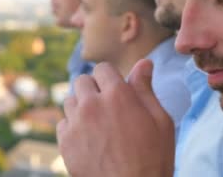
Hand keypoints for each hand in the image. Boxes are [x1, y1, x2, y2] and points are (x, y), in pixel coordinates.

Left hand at [57, 59, 174, 176]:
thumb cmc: (153, 159)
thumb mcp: (160, 121)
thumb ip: (146, 89)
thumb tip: (144, 63)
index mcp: (117, 95)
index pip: (103, 68)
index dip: (111, 78)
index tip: (117, 90)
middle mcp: (92, 104)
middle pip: (82, 81)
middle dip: (94, 89)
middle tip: (107, 107)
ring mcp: (75, 123)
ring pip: (70, 100)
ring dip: (81, 106)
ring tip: (97, 123)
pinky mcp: (65, 142)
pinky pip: (62, 123)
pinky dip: (72, 127)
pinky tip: (87, 139)